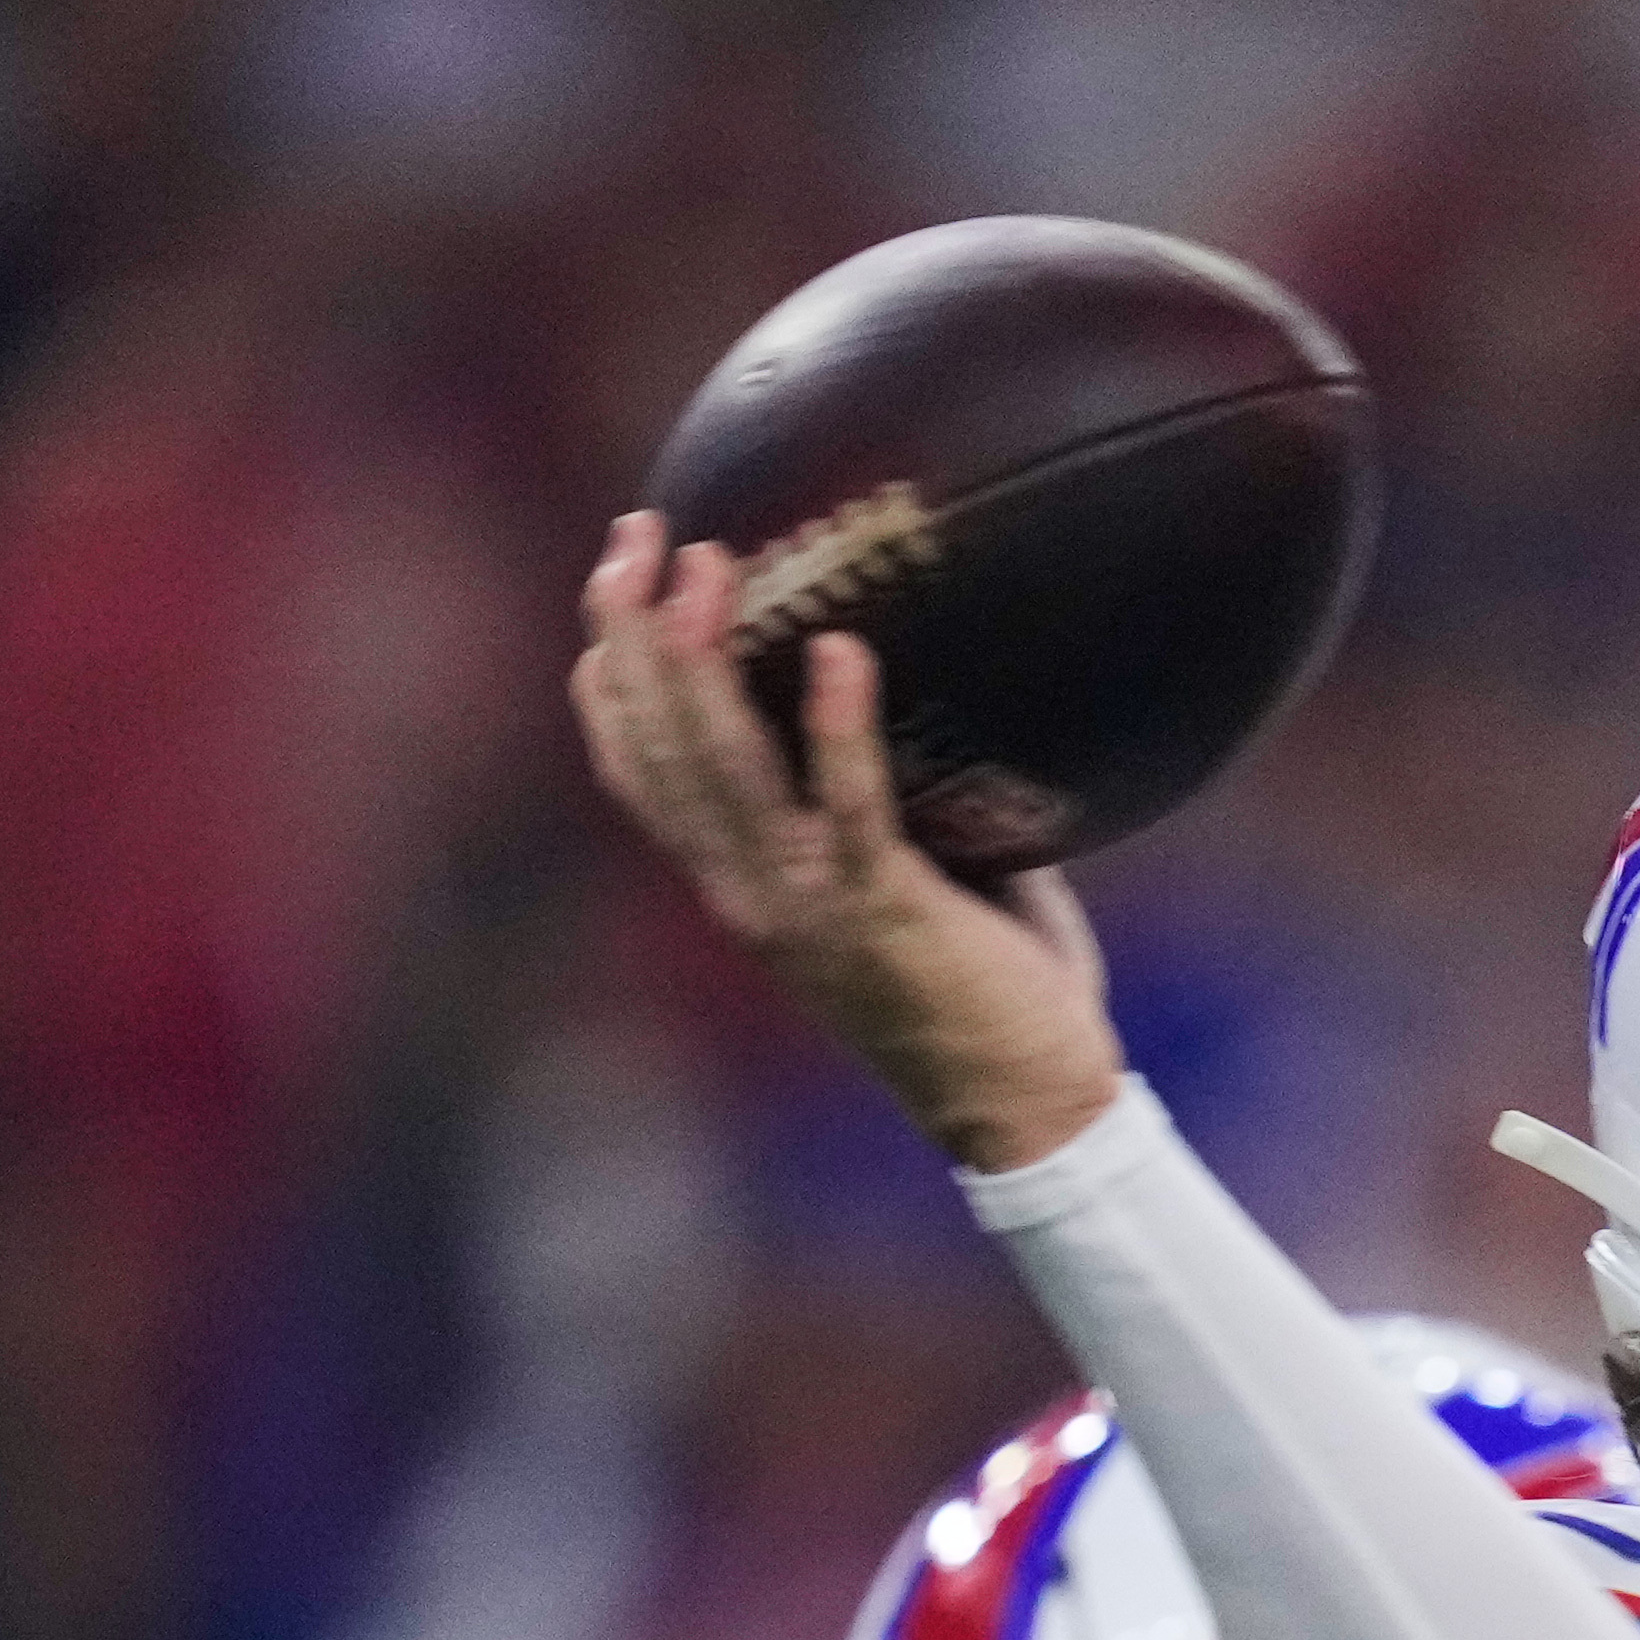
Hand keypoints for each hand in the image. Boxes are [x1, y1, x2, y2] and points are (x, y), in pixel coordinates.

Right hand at [569, 512, 1121, 1172]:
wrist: (1029, 1108)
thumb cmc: (982, 985)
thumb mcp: (898, 878)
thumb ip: (879, 794)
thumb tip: (918, 682)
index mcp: (738, 880)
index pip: (636, 764)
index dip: (609, 666)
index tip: (617, 574)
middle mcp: (746, 889)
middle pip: (655, 743)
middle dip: (632, 629)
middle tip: (644, 532)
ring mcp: (806, 903)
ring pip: (721, 763)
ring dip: (707, 656)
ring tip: (713, 563)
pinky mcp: (884, 911)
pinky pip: (848, 803)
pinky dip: (839, 723)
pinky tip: (843, 648)